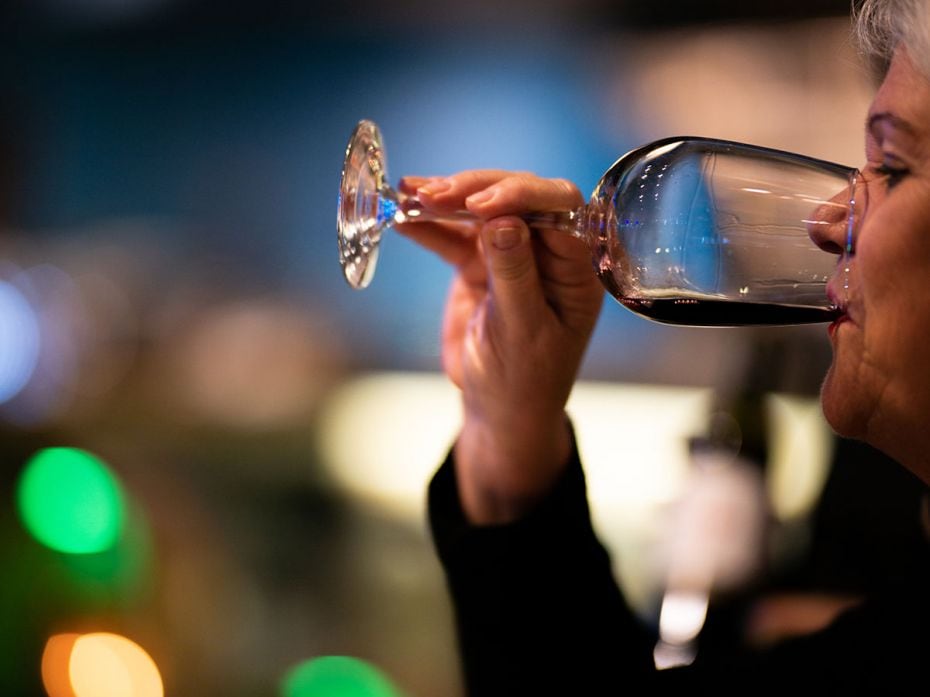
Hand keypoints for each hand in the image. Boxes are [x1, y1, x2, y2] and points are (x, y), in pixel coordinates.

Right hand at [396, 171, 603, 523]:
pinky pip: (453, 236)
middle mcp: (548, 251)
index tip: (480, 206)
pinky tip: (402, 216)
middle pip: (518, 199)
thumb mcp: (522, 332)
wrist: (496, 410)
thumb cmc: (524, 381)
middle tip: (435, 194)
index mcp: (576, 266)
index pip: (560, 210)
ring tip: (410, 194)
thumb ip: (514, 275)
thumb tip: (503, 221)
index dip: (521, 197)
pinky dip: (428, 226)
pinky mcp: (478, 264)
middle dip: (476, 191)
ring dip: (445, 201)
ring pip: (481, 211)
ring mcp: (511, 254)